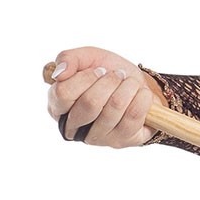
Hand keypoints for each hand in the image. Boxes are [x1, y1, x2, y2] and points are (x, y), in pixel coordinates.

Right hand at [45, 46, 166, 146]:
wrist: (138, 85)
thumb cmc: (108, 72)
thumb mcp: (87, 58)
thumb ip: (68, 59)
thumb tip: (59, 73)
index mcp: (58, 106)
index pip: (63, 94)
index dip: (85, 78)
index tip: (100, 70)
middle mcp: (74, 127)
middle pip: (90, 104)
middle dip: (110, 82)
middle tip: (118, 74)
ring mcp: (97, 137)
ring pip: (112, 111)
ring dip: (127, 88)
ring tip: (131, 82)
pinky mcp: (121, 141)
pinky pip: (133, 118)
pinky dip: (142, 99)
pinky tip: (141, 94)